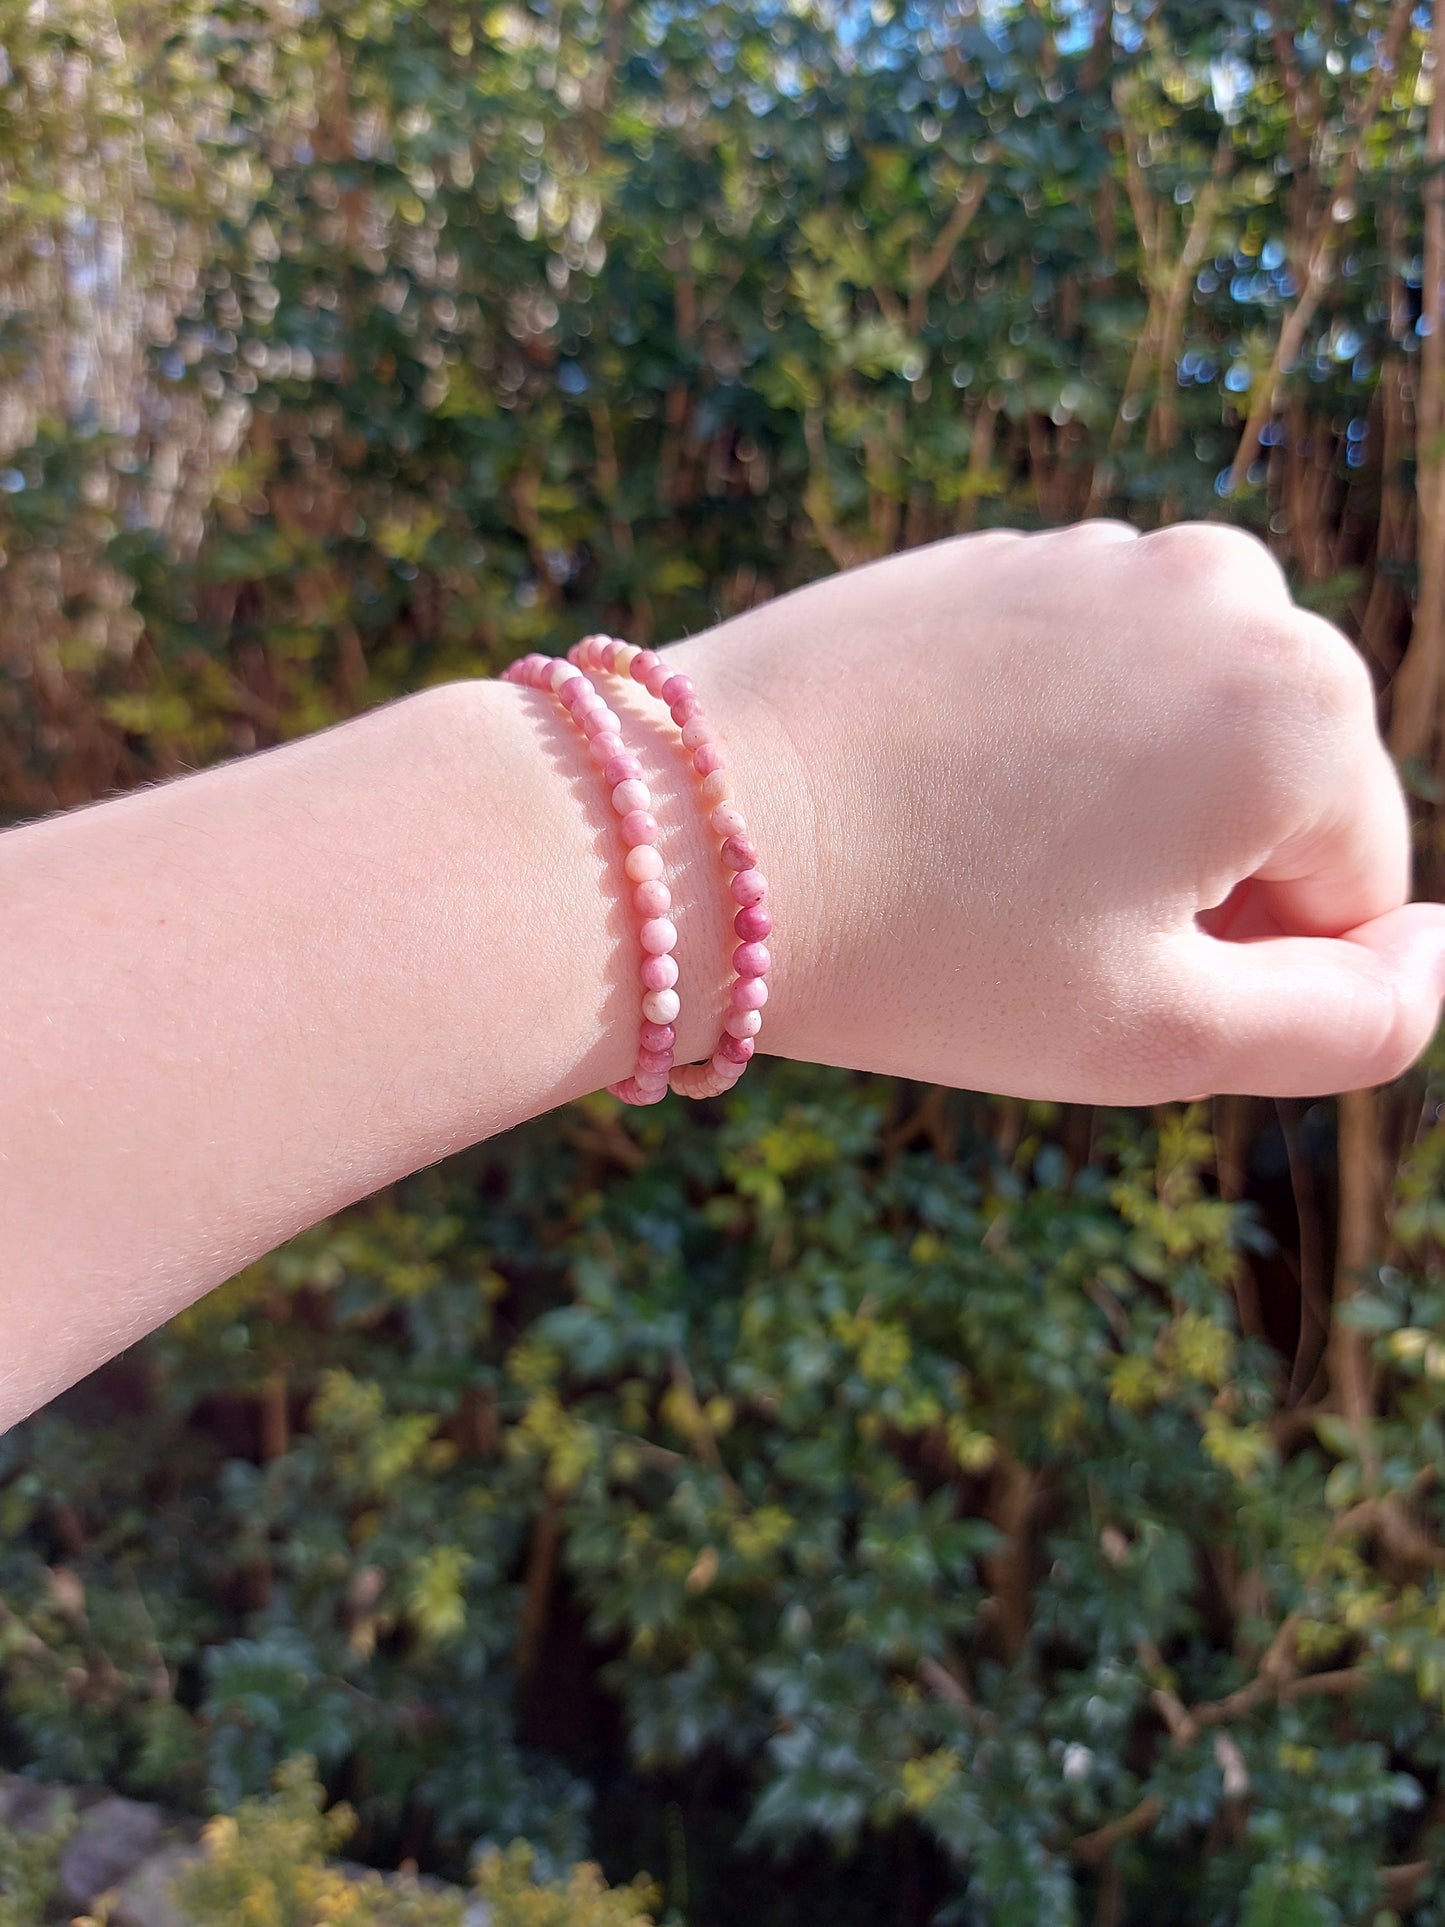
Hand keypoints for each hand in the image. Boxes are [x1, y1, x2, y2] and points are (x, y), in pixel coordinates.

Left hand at [670, 522, 1444, 1102]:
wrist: (688, 827)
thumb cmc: (931, 948)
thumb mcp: (1163, 1040)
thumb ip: (1358, 1024)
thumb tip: (1444, 949)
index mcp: (1300, 708)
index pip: (1348, 892)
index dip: (1227, 964)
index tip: (1084, 959)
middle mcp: (1229, 591)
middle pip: (1274, 795)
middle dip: (1184, 876)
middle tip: (1025, 912)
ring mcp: (1106, 554)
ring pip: (1175, 737)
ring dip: (1111, 810)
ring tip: (974, 848)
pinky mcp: (1003, 556)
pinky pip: (1078, 683)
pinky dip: (1036, 747)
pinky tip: (932, 788)